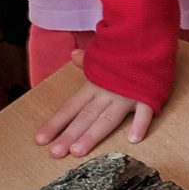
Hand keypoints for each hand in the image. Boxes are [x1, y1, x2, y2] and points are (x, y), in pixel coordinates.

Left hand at [34, 52, 154, 157]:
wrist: (147, 36)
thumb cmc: (125, 48)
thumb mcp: (103, 53)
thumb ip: (87, 60)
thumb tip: (73, 55)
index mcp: (94, 85)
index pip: (70, 107)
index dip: (55, 124)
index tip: (40, 140)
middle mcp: (107, 92)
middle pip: (84, 117)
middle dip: (69, 135)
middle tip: (55, 153)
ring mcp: (127, 95)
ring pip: (107, 118)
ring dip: (92, 135)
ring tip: (78, 152)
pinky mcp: (148, 95)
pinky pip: (145, 112)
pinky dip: (140, 124)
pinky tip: (133, 140)